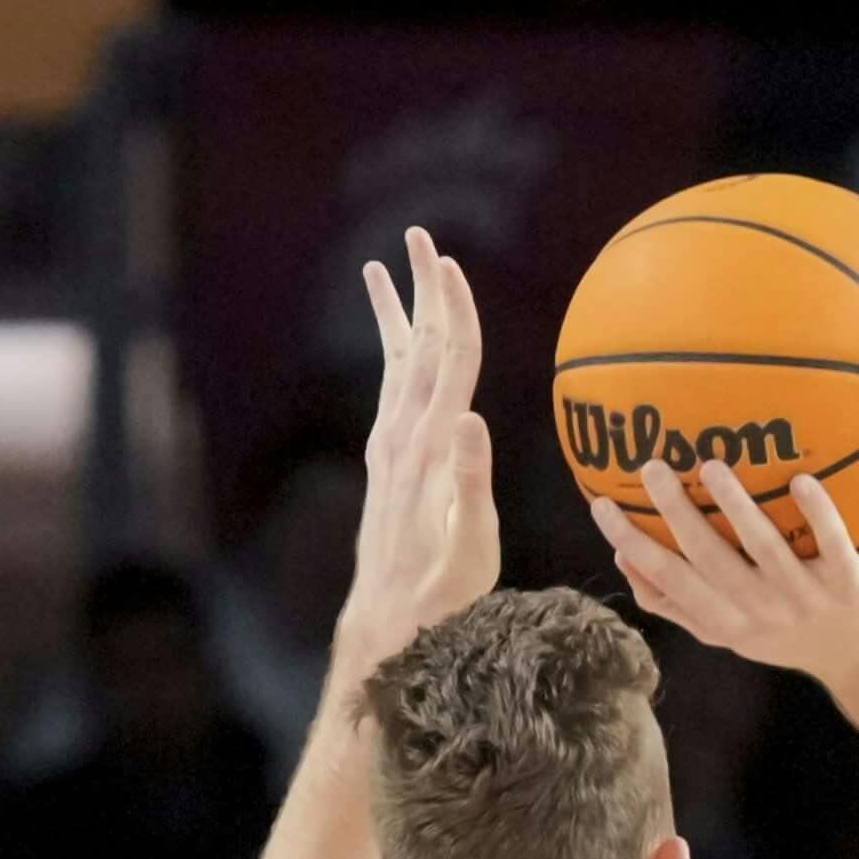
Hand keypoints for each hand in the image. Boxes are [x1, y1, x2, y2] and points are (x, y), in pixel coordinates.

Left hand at [335, 231, 499, 678]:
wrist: (385, 623)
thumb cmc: (440, 596)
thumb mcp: (468, 549)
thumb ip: (470, 484)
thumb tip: (472, 419)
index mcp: (433, 449)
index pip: (450, 364)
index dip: (455, 312)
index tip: (450, 263)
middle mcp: (404, 438)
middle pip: (421, 346)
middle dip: (423, 290)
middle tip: (420, 235)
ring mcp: (390, 447)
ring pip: (400, 361)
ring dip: (399, 311)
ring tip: (390, 265)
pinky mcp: (386, 460)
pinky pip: (391, 389)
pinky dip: (393, 353)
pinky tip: (396, 341)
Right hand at [598, 459, 858, 681]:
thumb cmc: (788, 632)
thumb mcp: (728, 632)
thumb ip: (679, 604)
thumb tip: (625, 562)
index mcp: (725, 622)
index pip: (667, 581)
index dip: (631, 544)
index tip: (601, 504)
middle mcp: (761, 612)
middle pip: (708, 561)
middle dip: (676, 515)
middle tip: (651, 467)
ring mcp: (805, 599)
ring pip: (765, 549)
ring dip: (736, 508)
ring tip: (711, 467)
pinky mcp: (850, 585)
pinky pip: (833, 544)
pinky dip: (819, 514)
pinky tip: (802, 479)